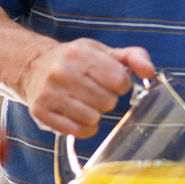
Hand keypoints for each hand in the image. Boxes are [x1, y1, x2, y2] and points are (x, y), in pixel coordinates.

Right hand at [19, 39, 153, 136]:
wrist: (34, 67)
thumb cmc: (78, 61)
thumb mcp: (105, 52)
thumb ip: (134, 57)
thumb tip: (150, 73)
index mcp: (80, 53)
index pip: (119, 80)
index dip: (121, 84)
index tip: (112, 81)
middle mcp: (62, 72)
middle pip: (107, 101)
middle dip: (108, 99)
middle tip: (97, 91)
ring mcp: (49, 93)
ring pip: (93, 118)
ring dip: (96, 113)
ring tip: (87, 102)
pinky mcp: (41, 113)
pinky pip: (77, 131)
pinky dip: (84, 127)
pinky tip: (80, 116)